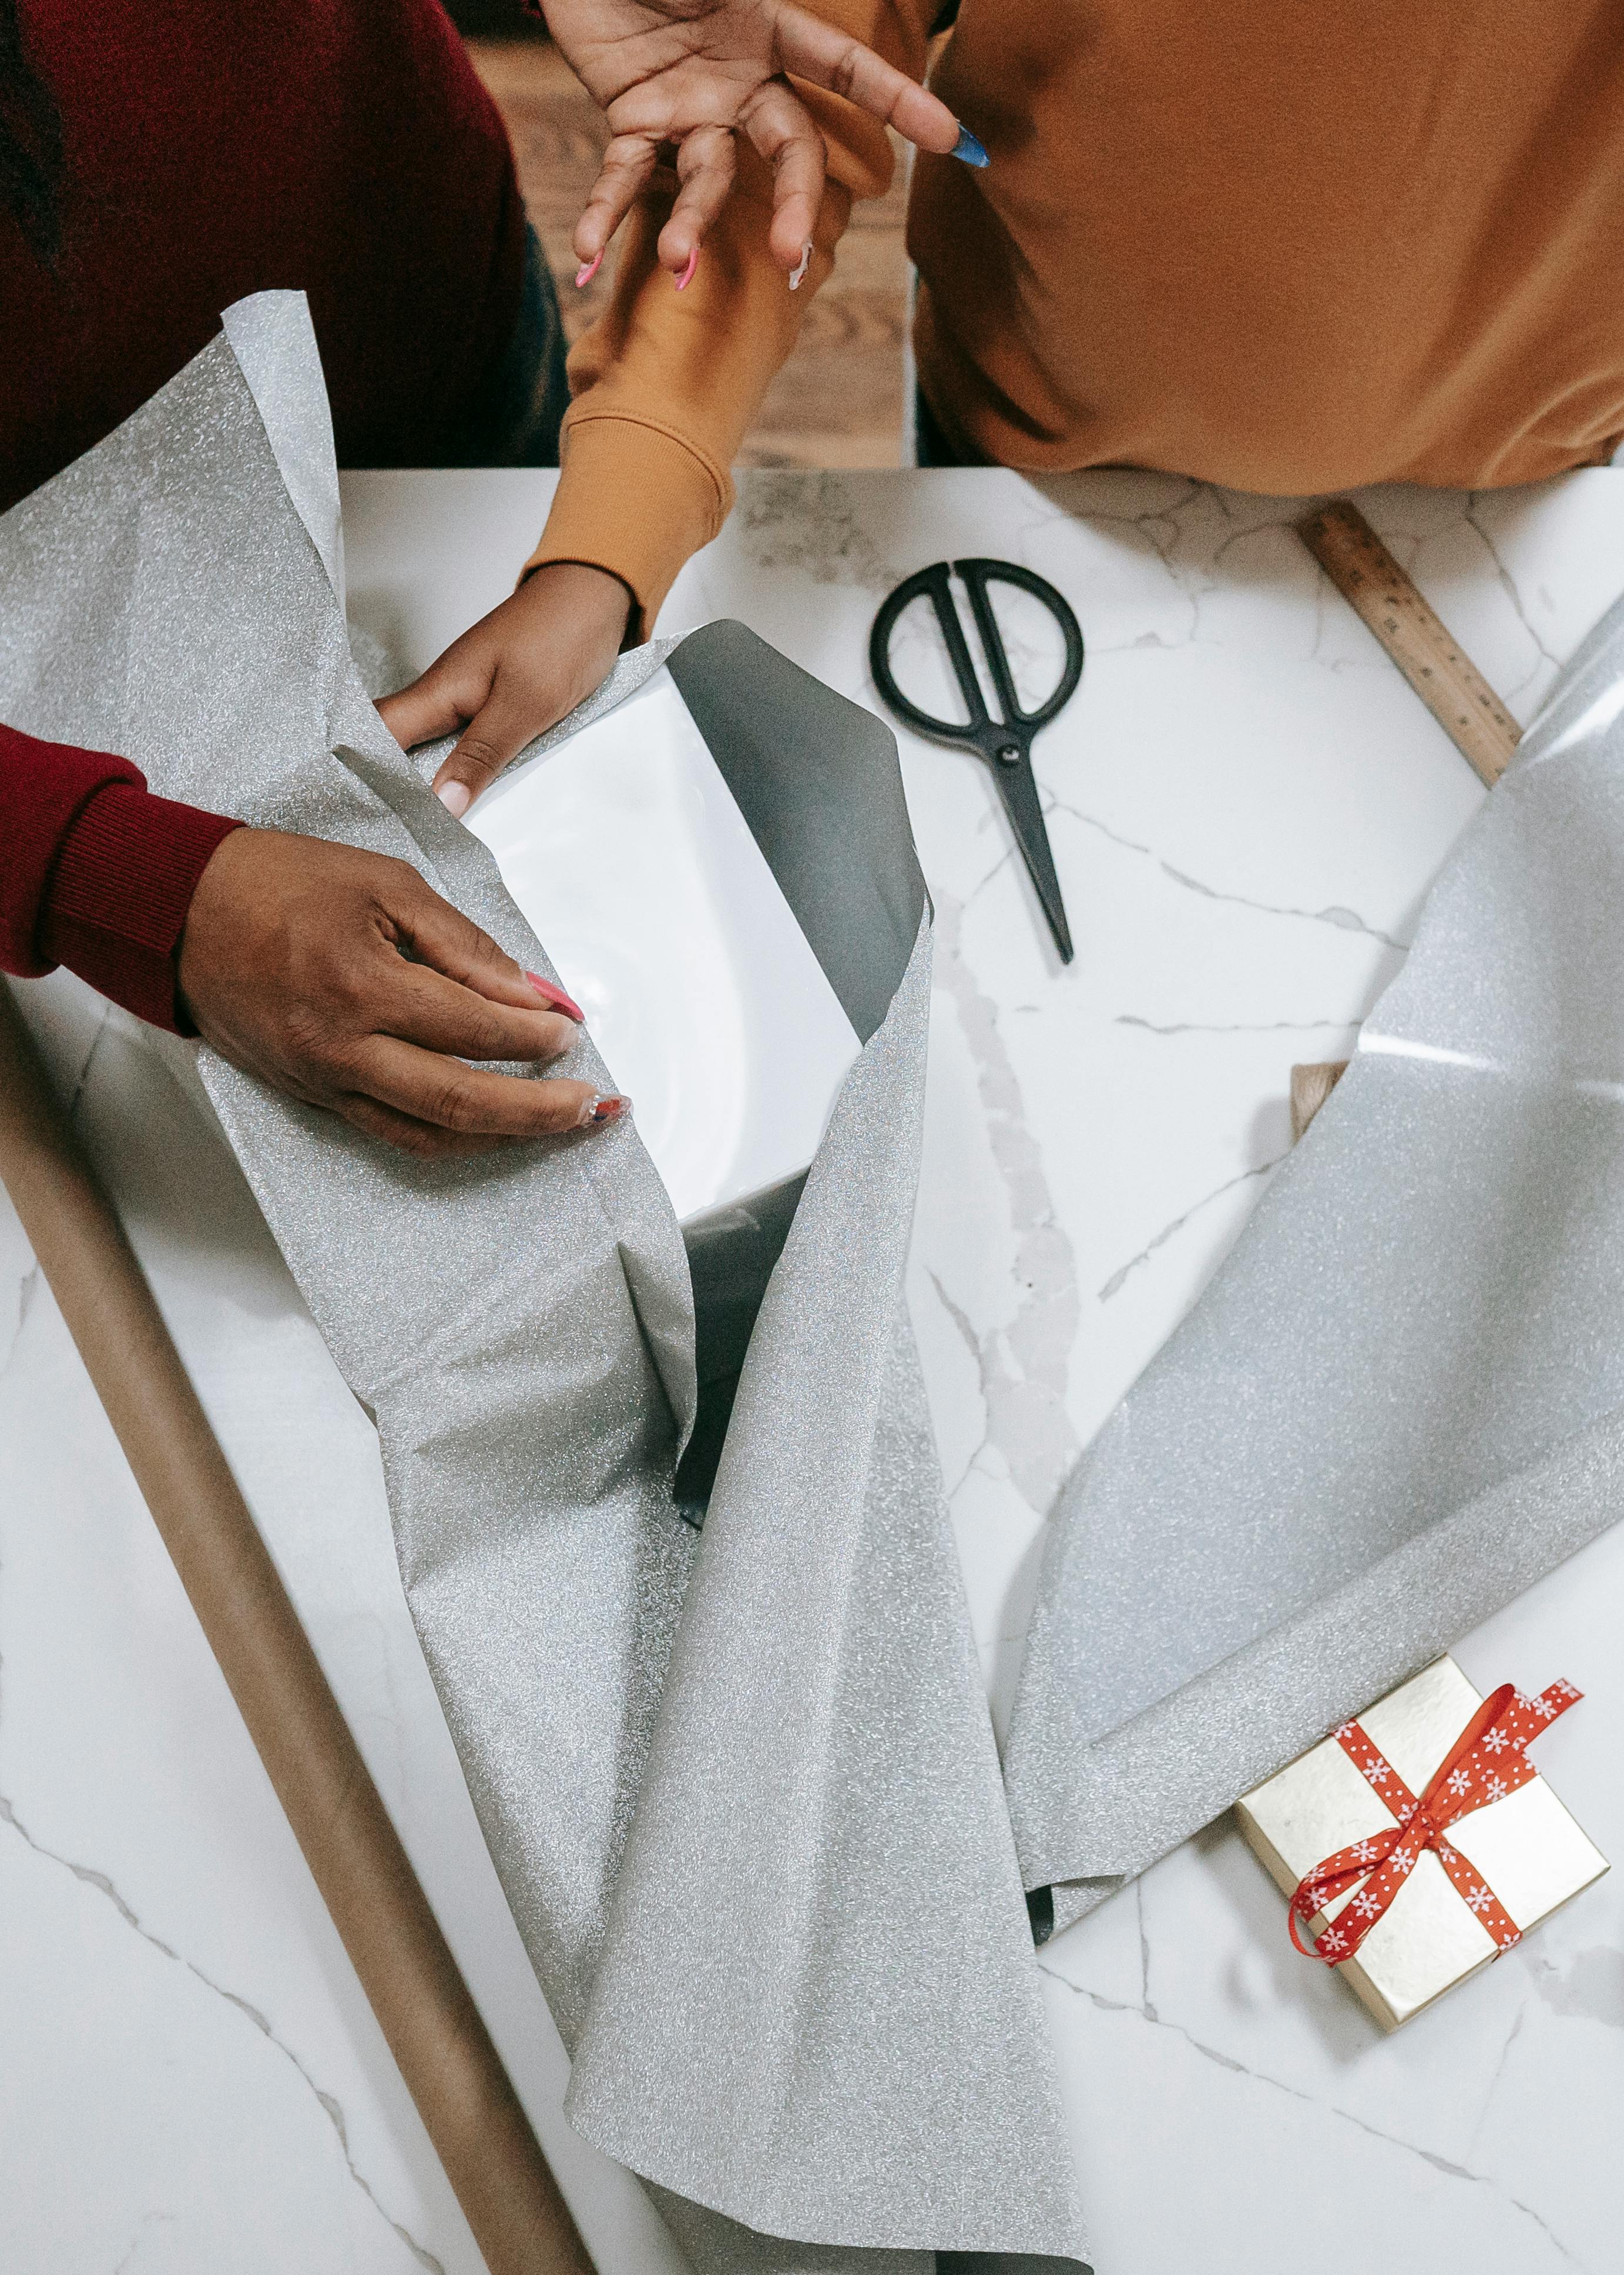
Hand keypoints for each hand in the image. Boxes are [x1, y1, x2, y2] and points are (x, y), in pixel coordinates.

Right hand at [177, 829, 624, 1158]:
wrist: (177, 911)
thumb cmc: (280, 882)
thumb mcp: (386, 884)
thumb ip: (466, 946)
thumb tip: (534, 996)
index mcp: (363, 983)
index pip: (475, 1028)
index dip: (535, 1036)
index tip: (571, 1028)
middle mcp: (342, 1048)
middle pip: (462, 1103)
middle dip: (539, 1110)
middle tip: (592, 1106)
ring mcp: (324, 1082)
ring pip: (429, 1136)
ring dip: (504, 1139)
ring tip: (559, 1125)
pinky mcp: (312, 1097)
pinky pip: (392, 1134)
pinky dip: (450, 1138)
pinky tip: (491, 1129)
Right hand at [377, 560, 633, 817]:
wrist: (594, 596)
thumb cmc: (562, 636)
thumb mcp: (526, 704)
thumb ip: (482, 753)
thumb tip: (443, 803)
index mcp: (437, 690)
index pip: (375, 735)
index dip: (359, 775)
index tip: (355, 821)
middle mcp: (441, 696)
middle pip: (392, 747)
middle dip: (384, 791)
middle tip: (381, 843)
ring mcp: (462, 700)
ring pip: (424, 750)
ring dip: (420, 787)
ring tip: (412, 837)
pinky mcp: (486, 707)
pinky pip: (457, 746)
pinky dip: (454, 774)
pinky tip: (458, 804)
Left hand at [541, 0, 968, 277]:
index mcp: (772, 30)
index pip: (846, 71)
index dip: (898, 102)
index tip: (950, 139)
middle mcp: (740, 84)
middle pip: (786, 152)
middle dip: (793, 203)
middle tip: (791, 255)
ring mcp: (690, 111)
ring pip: (707, 180)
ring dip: (692, 222)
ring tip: (679, 259)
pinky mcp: (632, 124)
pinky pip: (622, 179)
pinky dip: (604, 216)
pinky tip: (588, 254)